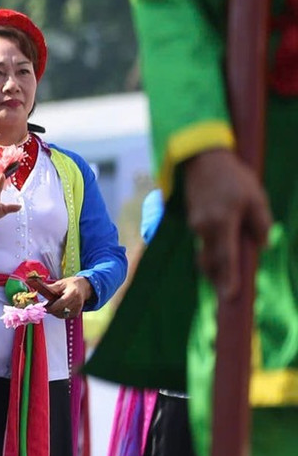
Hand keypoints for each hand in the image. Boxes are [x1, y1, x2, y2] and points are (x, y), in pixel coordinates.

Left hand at [44, 275, 93, 319]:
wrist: (84, 287)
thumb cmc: (71, 284)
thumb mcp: (61, 283)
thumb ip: (51, 288)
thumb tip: (38, 290)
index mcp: (73, 293)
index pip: (61, 303)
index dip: (52, 306)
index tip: (43, 306)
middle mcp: (77, 302)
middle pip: (61, 310)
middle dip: (52, 310)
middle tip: (46, 306)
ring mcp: (78, 308)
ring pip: (62, 315)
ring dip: (54, 312)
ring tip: (52, 306)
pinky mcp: (77, 313)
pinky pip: (65, 316)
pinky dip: (59, 314)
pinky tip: (57, 308)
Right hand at [182, 148, 273, 303]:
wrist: (203, 159)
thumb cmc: (233, 177)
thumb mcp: (256, 197)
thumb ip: (261, 223)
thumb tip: (261, 246)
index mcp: (221, 223)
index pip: (226, 257)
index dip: (228, 278)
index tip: (229, 296)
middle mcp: (203, 228)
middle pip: (211, 261)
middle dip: (220, 278)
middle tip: (229, 295)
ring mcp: (196, 225)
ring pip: (207, 252)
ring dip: (218, 265)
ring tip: (228, 277)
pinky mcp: (194, 221)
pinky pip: (204, 242)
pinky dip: (214, 251)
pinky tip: (224, 253)